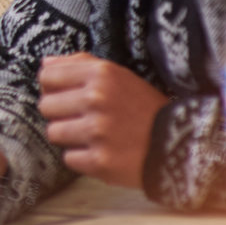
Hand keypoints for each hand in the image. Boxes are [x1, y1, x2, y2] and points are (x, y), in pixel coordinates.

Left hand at [38, 52, 166, 188]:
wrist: (180, 145)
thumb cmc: (143, 107)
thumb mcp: (118, 75)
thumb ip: (81, 64)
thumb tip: (46, 63)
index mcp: (100, 75)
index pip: (46, 76)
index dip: (54, 87)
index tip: (68, 95)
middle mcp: (96, 100)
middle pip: (45, 106)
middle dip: (61, 113)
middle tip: (84, 118)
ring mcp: (97, 132)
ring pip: (53, 132)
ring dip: (70, 136)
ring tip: (94, 136)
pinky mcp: (100, 161)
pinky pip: (68, 158)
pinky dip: (83, 158)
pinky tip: (103, 152)